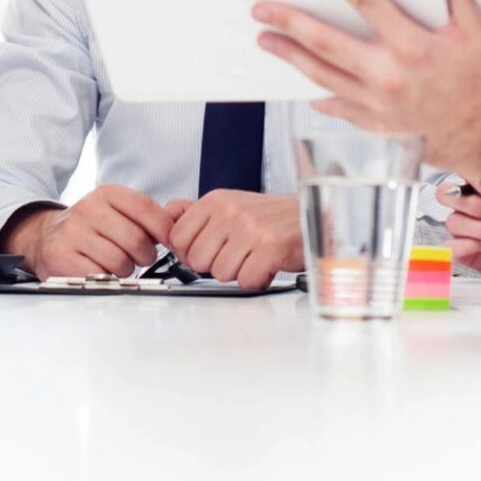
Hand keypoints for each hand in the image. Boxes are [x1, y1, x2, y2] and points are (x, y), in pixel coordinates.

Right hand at [8, 185, 173, 279]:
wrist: (43, 237)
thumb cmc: (88, 227)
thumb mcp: (114, 210)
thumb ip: (143, 217)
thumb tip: (177, 230)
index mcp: (106, 194)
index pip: (145, 208)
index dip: (164, 229)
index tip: (171, 242)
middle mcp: (88, 209)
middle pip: (136, 239)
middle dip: (146, 256)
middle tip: (140, 258)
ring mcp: (73, 233)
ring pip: (120, 261)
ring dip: (126, 270)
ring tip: (117, 264)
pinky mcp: (62, 257)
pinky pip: (99, 276)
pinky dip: (106, 279)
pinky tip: (100, 271)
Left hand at [163, 191, 302, 289]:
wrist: (313, 217)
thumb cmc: (272, 216)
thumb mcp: (231, 204)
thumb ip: (196, 211)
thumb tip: (167, 214)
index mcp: (216, 200)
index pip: (177, 238)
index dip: (190, 253)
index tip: (208, 251)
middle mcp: (231, 211)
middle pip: (196, 260)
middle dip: (216, 264)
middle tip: (238, 253)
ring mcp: (250, 228)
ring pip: (220, 273)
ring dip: (239, 272)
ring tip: (254, 257)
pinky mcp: (270, 248)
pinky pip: (246, 281)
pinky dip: (258, 280)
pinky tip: (267, 265)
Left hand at [254, 0, 480, 177]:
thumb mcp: (478, 29)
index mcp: (413, 45)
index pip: (367, 1)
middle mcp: (389, 75)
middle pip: (328, 43)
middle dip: (291, 23)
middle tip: (262, 9)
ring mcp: (380, 105)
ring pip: (324, 77)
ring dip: (292, 57)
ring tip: (266, 41)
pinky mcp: (379, 127)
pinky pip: (340, 110)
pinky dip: (320, 98)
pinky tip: (304, 88)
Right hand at [439, 180, 480, 282]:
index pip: (463, 174)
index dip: (474, 182)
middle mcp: (472, 207)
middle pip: (446, 195)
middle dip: (471, 204)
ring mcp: (467, 229)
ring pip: (452, 222)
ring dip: (479, 228)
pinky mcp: (466, 251)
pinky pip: (449, 246)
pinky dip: (465, 245)